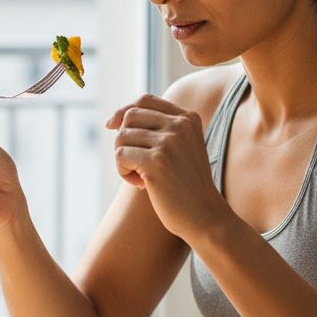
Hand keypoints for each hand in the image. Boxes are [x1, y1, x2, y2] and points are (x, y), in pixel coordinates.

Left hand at [105, 94, 225, 241]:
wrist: (205, 216)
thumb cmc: (187, 184)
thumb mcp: (181, 148)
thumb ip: (159, 129)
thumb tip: (113, 120)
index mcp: (188, 118)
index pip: (145, 100)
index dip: (124, 111)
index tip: (112, 127)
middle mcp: (180, 125)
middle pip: (130, 116)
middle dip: (124, 139)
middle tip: (135, 162)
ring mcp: (169, 142)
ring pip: (122, 136)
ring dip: (123, 159)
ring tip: (139, 176)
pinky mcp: (156, 161)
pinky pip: (121, 155)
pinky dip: (123, 171)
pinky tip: (140, 184)